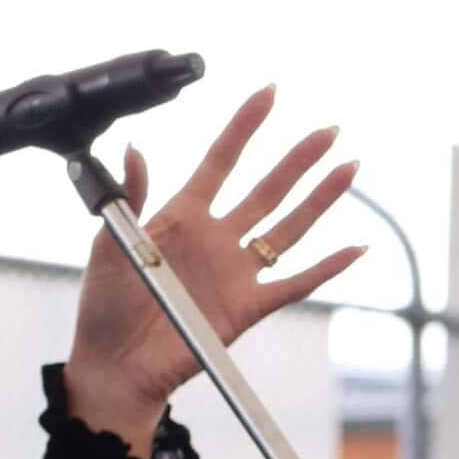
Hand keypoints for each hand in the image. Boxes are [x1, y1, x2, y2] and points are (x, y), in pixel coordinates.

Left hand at [65, 86, 364, 456]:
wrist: (113, 365)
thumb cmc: (104, 306)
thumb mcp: (109, 244)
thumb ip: (131, 198)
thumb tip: (133, 149)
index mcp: (180, 217)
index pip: (220, 162)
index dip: (243, 127)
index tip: (268, 93)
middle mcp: (215, 239)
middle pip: (266, 190)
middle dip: (297, 159)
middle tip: (329, 129)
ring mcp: (235, 272)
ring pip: (288, 228)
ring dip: (319, 200)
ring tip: (348, 168)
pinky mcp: (247, 307)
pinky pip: (295, 284)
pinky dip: (326, 268)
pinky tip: (354, 248)